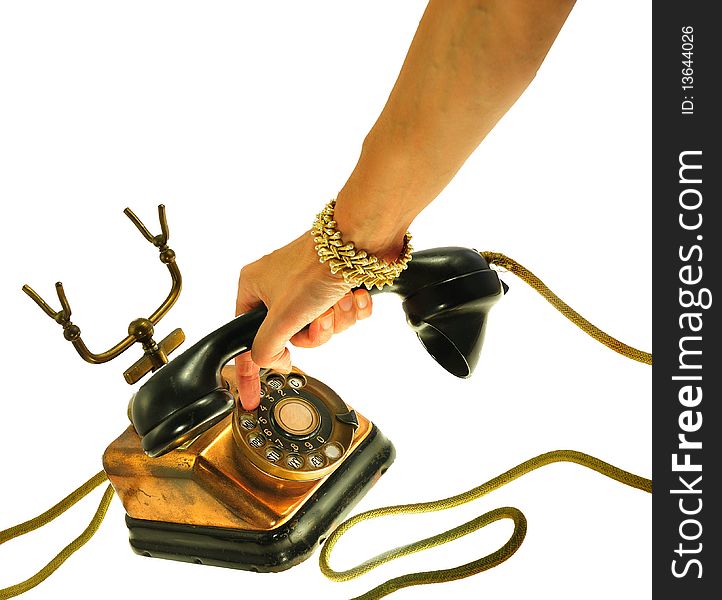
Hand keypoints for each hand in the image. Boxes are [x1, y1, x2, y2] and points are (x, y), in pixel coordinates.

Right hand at [235, 231, 371, 409]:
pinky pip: (340, 315)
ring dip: (335, 320)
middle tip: (318, 317)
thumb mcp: (281, 317)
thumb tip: (270, 363)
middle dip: (314, 331)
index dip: (250, 371)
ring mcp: (307, 285)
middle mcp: (278, 286)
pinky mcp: (333, 283)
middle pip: (291, 336)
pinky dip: (350, 310)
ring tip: (337, 300)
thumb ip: (265, 347)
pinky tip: (353, 295)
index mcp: (254, 287)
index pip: (246, 338)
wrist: (360, 241)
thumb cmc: (316, 267)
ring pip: (319, 327)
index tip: (250, 398)